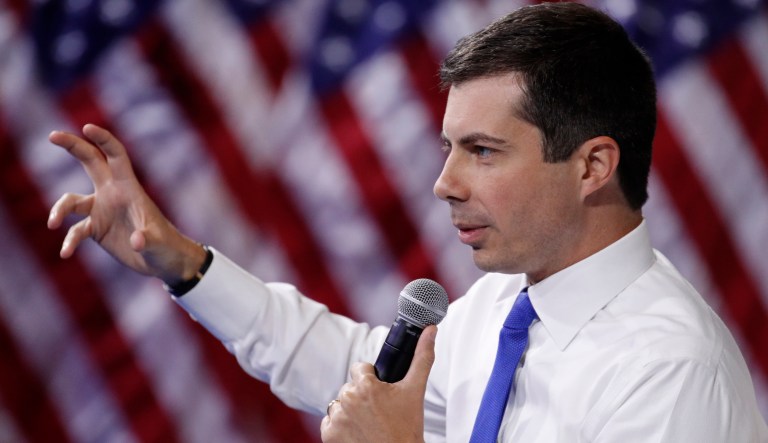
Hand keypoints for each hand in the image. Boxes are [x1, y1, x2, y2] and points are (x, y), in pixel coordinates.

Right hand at [47, 124, 204, 283]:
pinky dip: (69, 241)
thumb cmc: (166, 246)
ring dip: (59, 210)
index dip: (103, 140)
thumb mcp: (158, 243)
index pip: (115, 156)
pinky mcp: (96, 228)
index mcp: (129, 188)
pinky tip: (66, 254)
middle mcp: (112, 194)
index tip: (86, 127)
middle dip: (72, 146)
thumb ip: (148, 240)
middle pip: (90, 161)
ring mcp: (102, 210)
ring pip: (72, 201)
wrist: (163, 260)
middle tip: (51, 135)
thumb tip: (136, 242)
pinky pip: (75, 231)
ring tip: (53, 224)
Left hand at [320, 325, 437, 442]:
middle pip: (350, 387)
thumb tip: (430, 330)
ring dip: (350, 411)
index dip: (372, 380)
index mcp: (366, 385)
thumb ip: (422, 357)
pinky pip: (329, 421)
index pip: (359, 368)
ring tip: (368, 422)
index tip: (381, 394)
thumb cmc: (407, 427)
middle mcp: (348, 399)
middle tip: (379, 411)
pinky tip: (357, 432)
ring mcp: (337, 418)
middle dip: (362, 396)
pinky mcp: (328, 435)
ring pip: (340, 403)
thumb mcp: (415, 390)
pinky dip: (340, 427)